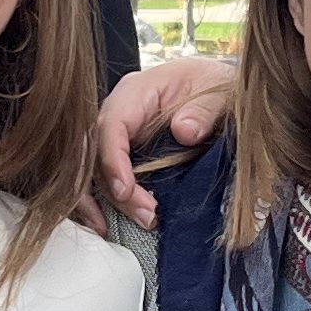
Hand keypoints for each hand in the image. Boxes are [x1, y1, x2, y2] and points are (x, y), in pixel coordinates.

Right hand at [91, 55, 237, 225]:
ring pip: (92, 172)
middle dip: (111, 190)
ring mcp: (116, 136)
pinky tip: (110, 224)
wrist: (216, 90)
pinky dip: (104, 203)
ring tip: (136, 224)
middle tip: (146, 216)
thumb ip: (203, 111)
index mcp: (134, 92)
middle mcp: (117, 113)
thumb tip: (184, 131)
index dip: (112, 161)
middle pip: (94, 154)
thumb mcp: (218, 92)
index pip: (110, 126)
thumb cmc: (212, 86)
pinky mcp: (121, 156)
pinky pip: (102, 179)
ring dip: (107, 202)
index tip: (126, 191)